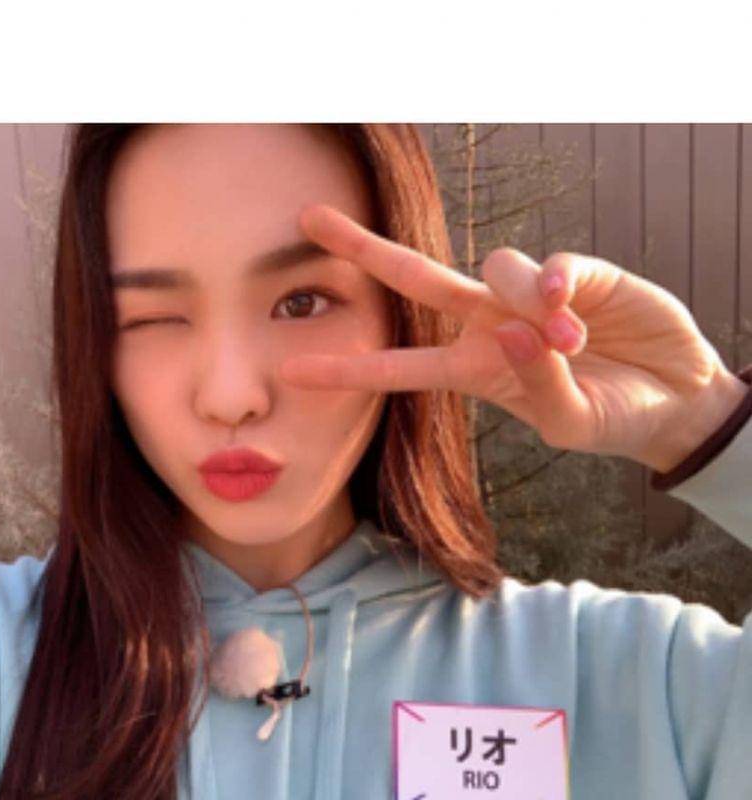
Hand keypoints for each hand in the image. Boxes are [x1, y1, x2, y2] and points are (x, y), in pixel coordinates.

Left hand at [280, 204, 748, 472]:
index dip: (347, 369)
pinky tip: (575, 313)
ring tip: (570, 346)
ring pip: (495, 270)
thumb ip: (536, 381)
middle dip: (361, 248)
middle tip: (308, 218)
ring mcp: (527, 294)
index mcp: (472, 369)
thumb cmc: (608, 416)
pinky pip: (551, 267)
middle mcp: (487, 323)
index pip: (398, 366)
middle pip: (414, 277)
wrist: (669, 399)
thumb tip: (514, 326)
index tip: (290, 370)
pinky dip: (558, 287)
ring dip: (527, 307)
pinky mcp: (577, 272)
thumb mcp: (567, 421)